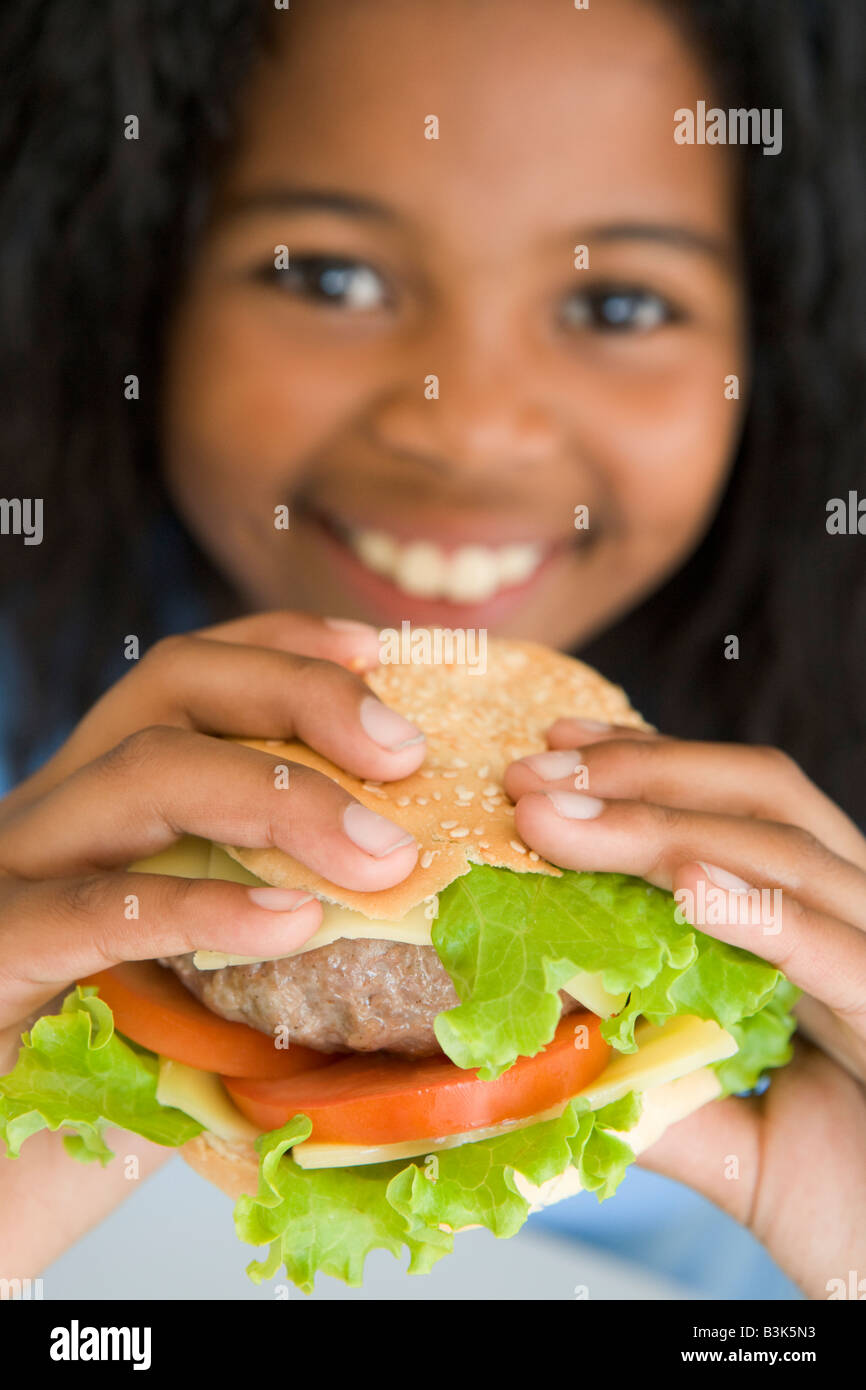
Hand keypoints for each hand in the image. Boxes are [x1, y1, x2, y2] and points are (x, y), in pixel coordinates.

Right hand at [0, 611, 423, 1070]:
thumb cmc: (120, 1077)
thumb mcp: (208, 971)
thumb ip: (283, 906)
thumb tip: (414, 877)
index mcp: (105, 801)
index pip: (191, 674)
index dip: (287, 644)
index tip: (380, 653)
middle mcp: (54, 814)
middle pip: (171, 685)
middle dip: (303, 696)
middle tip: (406, 754)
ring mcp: (15, 875)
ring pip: (143, 771)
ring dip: (282, 799)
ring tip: (381, 855)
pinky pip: (99, 907)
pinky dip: (205, 906)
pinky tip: (292, 922)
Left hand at [504, 722, 865, 1298]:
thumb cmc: (853, 1209)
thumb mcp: (732, 1145)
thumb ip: (654, 1091)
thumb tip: (545, 1052)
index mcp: (818, 928)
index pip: (733, 811)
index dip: (644, 767)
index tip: (548, 753)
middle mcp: (859, 921)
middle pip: (759, 799)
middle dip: (636, 775)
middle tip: (530, 776)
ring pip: (787, 855)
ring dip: (662, 828)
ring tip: (562, 821)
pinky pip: (838, 953)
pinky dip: (762, 912)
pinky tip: (686, 887)